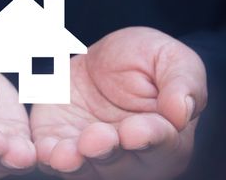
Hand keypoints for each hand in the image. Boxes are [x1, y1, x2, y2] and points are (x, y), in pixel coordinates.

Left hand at [30, 27, 206, 179]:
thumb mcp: (171, 59)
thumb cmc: (147, 59)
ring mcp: (92, 153)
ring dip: (74, 162)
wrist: (105, 58)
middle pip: (119, 163)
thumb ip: (182, 83)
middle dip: (106, 152)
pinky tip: (43, 150)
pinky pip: (52, 156)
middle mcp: (130, 155)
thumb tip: (182, 112)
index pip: (160, 143)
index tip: (135, 131)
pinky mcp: (60, 142)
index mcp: (165, 137)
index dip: (148, 137)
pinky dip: (47, 155)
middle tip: (95, 139)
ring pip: (84, 168)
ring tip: (66, 154)